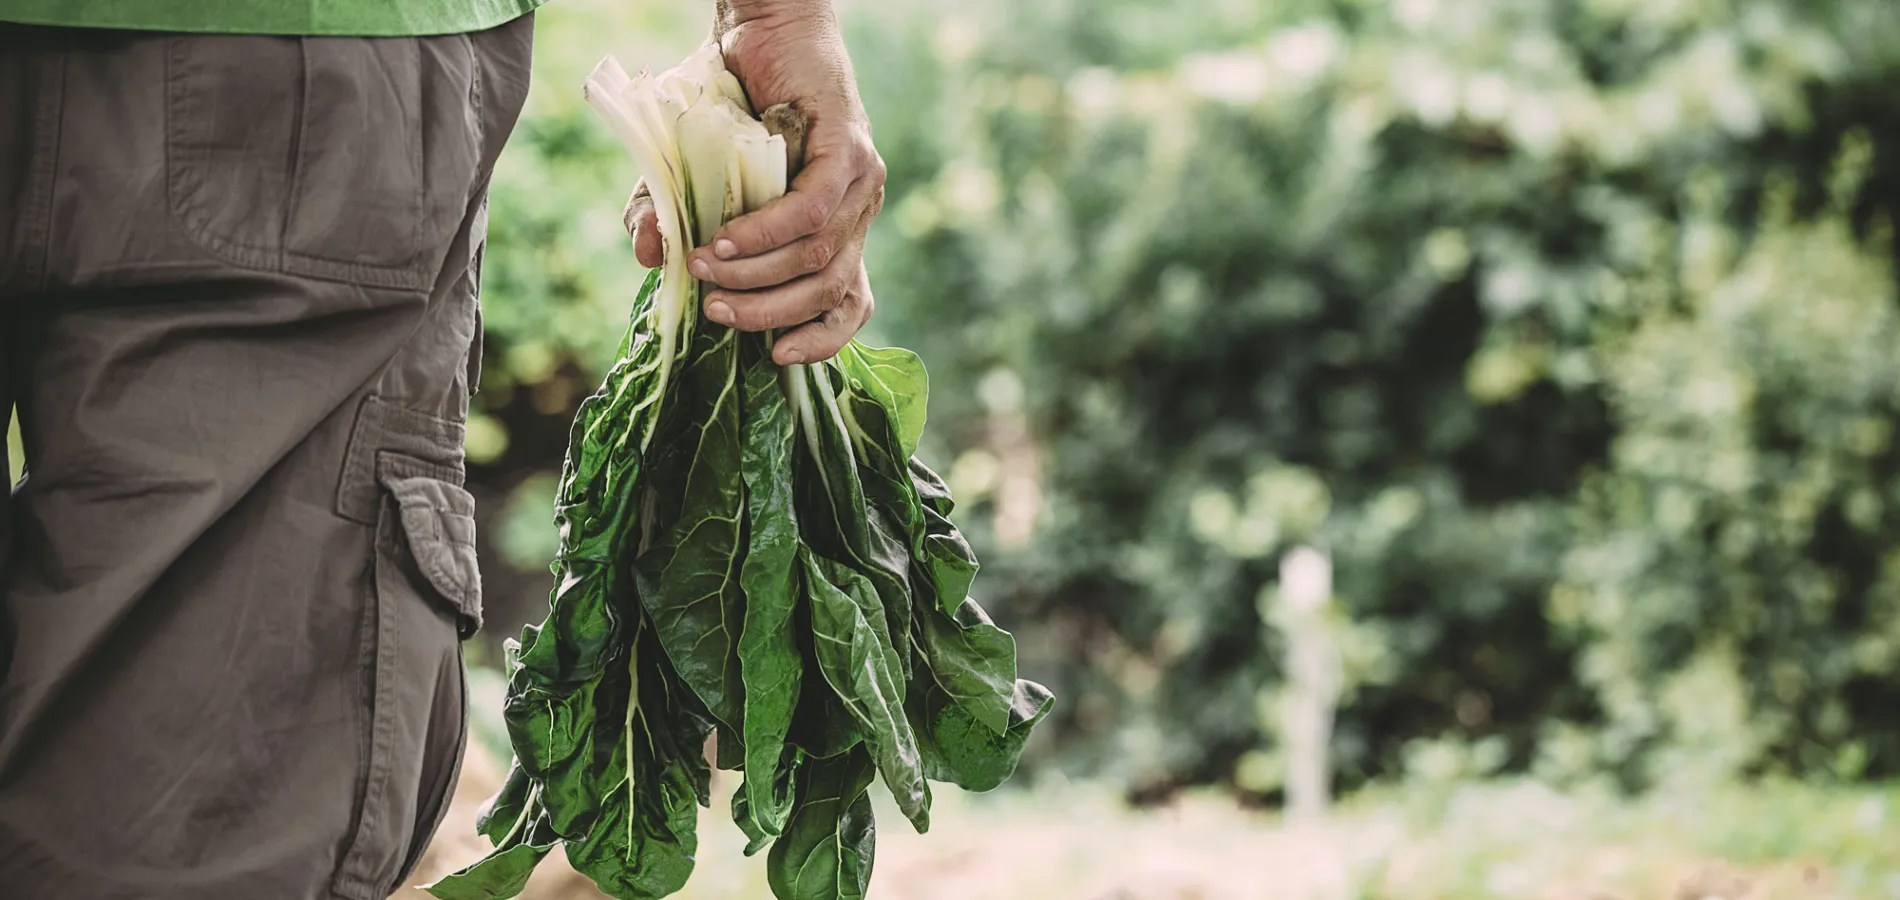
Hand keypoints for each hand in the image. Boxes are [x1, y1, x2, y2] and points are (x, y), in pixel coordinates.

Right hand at [625, 0, 884, 364]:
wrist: (758, 23)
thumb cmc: (726, 96)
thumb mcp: (688, 168)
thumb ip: (667, 214)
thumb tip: (646, 256)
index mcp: (835, 228)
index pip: (849, 303)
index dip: (824, 340)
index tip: (777, 359)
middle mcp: (858, 211)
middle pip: (830, 290)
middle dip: (770, 313)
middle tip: (714, 312)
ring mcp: (861, 181)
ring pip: (821, 254)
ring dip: (761, 274)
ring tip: (706, 270)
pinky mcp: (851, 148)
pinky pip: (814, 209)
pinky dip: (769, 232)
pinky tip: (728, 240)